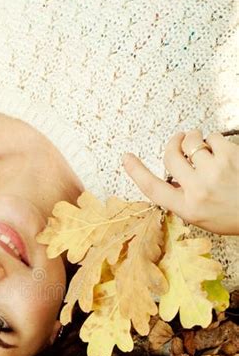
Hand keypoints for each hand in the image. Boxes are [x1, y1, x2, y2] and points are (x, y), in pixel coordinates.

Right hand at [122, 129, 238, 234]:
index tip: (126, 158)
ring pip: (192, 143)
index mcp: (188, 208)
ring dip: (195, 139)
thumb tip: (173, 176)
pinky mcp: (230, 156)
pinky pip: (213, 138)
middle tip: (178, 139)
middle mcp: (198, 190)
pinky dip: (214, 140)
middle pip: (170, 157)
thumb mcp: (202, 216)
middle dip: (173, 143)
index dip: (136, 171)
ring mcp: (214, 172)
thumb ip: (184, 198)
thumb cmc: (234, 214)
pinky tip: (221, 151)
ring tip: (203, 145)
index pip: (153, 188)